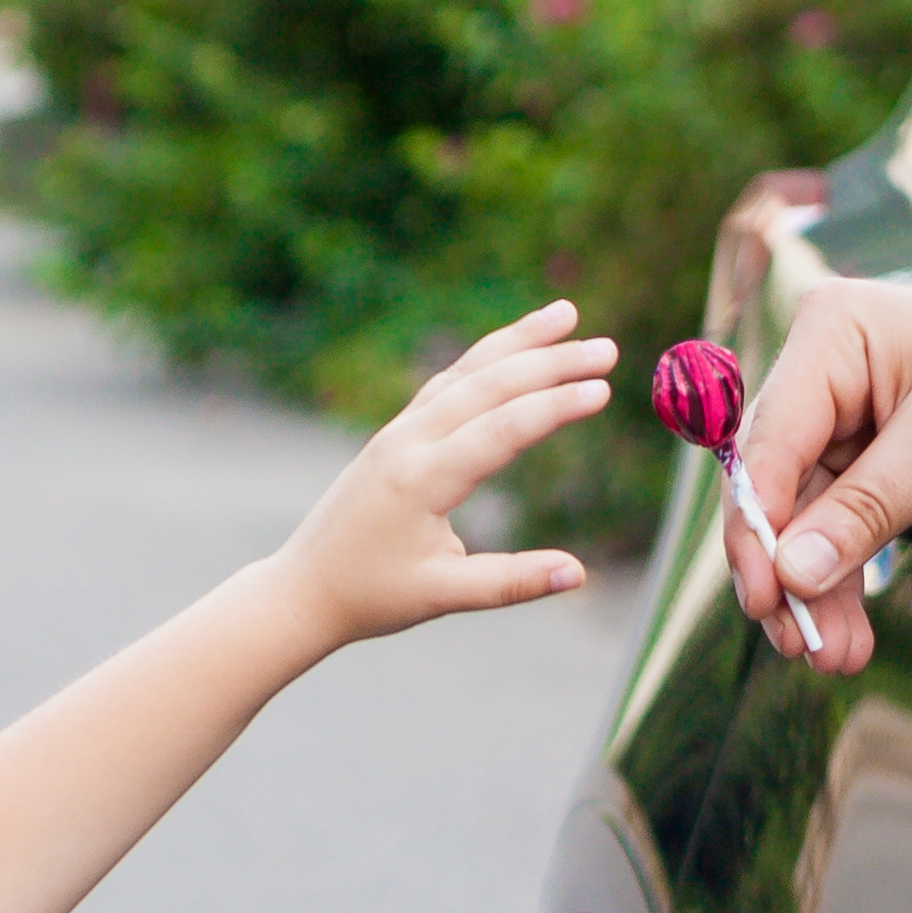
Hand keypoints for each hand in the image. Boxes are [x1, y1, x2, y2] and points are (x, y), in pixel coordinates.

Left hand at [265, 302, 614, 647]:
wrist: (304, 589)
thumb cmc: (371, 597)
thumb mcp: (442, 596)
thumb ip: (511, 583)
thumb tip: (578, 575)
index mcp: (420, 481)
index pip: (499, 431)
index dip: (553, 408)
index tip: (602, 390)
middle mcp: (407, 443)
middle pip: (486, 386)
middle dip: (549, 362)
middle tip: (607, 349)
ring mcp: (398, 432)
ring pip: (464, 373)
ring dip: (516, 342)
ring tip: (567, 316)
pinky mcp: (395, 433)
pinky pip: (446, 383)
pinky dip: (484, 359)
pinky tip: (515, 346)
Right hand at [728, 283, 911, 671]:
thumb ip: (864, 510)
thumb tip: (791, 575)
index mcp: (834, 334)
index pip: (768, 440)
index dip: (757, 524)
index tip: (766, 595)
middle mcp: (830, 377)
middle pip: (776, 492)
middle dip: (787, 574)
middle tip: (798, 644)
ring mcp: (852, 428)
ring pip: (803, 529)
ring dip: (815, 597)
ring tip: (834, 658)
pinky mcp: (879, 474)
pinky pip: (840, 541)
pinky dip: (843, 589)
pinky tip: (850, 640)